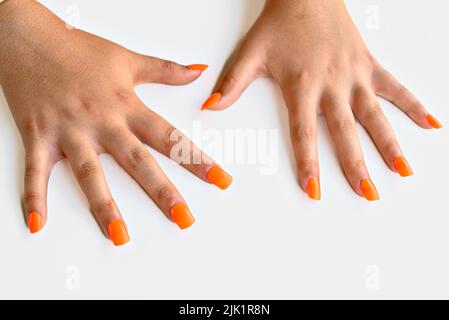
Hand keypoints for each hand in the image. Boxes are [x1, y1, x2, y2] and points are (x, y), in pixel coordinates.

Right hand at [0, 0, 231, 244]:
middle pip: (138, 162)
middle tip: (184, 219)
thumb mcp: (128, 58)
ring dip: (105, 206)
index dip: (198, 160)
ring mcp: (69, 131)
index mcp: (127, 105)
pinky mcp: (38, 136)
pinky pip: (36, 171)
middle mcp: (102, 122)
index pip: (170, 137)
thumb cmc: (78, 48)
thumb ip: (166, 69)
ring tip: (120, 235)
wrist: (28, 39)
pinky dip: (34, 197)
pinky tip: (38, 223)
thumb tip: (198, 71)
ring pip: (90, 174)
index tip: (221, 181)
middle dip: (163, 192)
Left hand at [202, 0, 441, 200]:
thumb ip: (232, 84)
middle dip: (355, 165)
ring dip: (390, 144)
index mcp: (302, 85)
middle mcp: (332, 84)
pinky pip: (395, 87)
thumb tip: (210, 107)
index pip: (305, 133)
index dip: (309, 163)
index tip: (314, 189)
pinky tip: (431, 124)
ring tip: (402, 171)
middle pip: (345, 132)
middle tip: (366, 193)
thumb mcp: (252, 52)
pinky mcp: (369, 65)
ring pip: (375, 115)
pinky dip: (414, 105)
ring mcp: (354, 75)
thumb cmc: (280, 23)